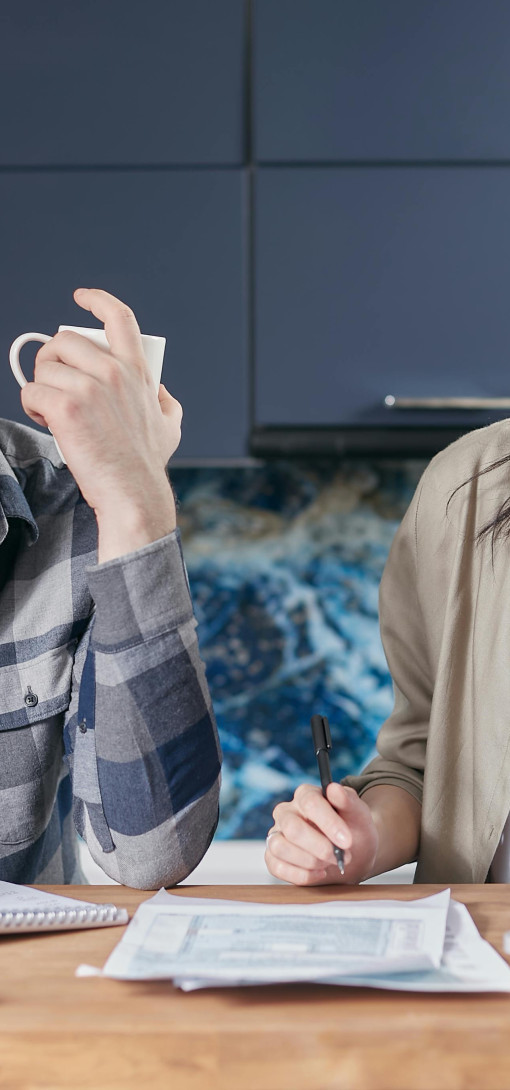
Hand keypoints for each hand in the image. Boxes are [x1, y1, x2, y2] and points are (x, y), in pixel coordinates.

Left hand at [21, 289, 182, 558]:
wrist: (132, 493)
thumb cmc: (147, 463)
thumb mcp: (171, 424)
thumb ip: (165, 400)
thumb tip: (158, 388)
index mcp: (137, 371)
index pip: (119, 318)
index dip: (97, 301)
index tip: (82, 298)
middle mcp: (113, 373)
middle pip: (65, 341)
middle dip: (52, 359)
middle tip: (54, 383)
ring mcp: (89, 389)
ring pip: (44, 367)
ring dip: (40, 386)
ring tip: (50, 409)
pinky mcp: (66, 409)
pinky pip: (31, 391)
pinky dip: (32, 405)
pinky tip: (45, 420)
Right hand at [265, 782, 378, 885]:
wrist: (354, 854)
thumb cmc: (354, 829)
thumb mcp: (359, 814)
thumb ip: (348, 800)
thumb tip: (334, 788)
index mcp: (305, 795)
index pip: (310, 803)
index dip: (329, 823)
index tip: (346, 841)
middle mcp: (286, 812)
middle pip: (292, 828)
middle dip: (320, 847)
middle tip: (341, 857)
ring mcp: (277, 834)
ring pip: (280, 847)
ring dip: (310, 861)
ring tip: (329, 863)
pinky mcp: (273, 857)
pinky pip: (276, 867)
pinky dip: (301, 875)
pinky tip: (320, 873)